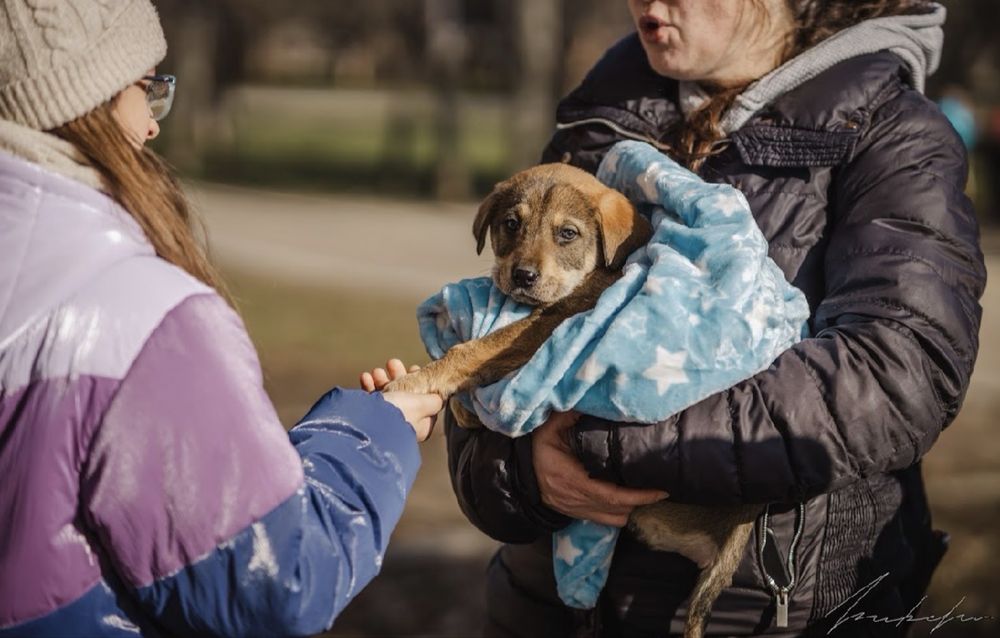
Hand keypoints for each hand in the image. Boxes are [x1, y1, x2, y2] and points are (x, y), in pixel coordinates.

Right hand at [361, 359, 441, 440]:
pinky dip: (369, 387)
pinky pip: (371, 400)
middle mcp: (405, 424)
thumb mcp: (423, 403)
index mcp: (421, 425)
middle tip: (392, 363)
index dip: (421, 382)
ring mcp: (387, 422)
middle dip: (398, 376)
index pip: (424, 400)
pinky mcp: (370, 418)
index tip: (413, 368)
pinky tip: (365, 377)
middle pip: (404, 395)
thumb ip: (434, 400)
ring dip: (382, 380)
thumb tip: (439, 398)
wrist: (368, 423)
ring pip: (387, 396)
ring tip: (376, 371)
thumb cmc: (400, 412)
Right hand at [532, 411, 666, 526]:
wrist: (516, 469)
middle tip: (659, 488)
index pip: (612, 496)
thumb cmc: (535, 447)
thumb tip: (595, 401)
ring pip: (613, 520)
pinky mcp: (574, 513)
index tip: (661, 490)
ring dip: (629, 509)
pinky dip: (617, 512)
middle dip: (641, 503)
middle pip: (617, 511)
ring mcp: (574, 509)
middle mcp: (574, 500)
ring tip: (644, 493)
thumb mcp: (549, 427)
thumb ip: (570, 415)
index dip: (639, 496)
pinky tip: (625, 499)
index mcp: (571, 479)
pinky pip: (603, 520)